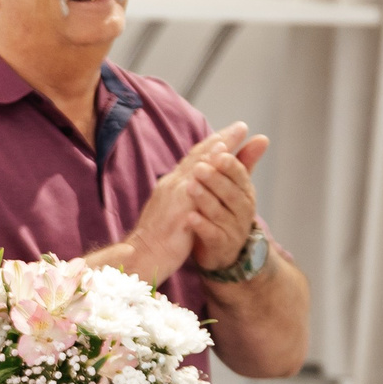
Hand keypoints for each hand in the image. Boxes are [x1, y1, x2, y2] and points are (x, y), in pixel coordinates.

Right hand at [125, 123, 267, 278]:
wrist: (141, 257)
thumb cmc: (159, 237)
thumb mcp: (178, 212)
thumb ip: (191, 196)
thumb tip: (201, 185)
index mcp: (173, 185)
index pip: (196, 159)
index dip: (214, 144)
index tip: (233, 132)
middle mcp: (172, 185)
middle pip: (198, 157)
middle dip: (220, 140)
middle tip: (240, 127)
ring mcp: (173, 197)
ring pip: (195, 169)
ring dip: (214, 153)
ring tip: (232, 140)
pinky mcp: (177, 212)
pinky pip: (193, 192)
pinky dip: (206, 177)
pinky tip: (218, 169)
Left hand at [177, 123, 268, 272]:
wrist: (222, 250)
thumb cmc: (226, 210)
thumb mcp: (236, 186)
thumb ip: (244, 162)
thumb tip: (263, 138)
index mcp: (245, 193)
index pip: (240, 176)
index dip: (230, 165)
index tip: (218, 152)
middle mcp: (242, 210)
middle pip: (231, 193)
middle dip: (216, 179)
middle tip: (200, 167)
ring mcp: (233, 229)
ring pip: (220, 213)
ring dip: (206, 199)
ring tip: (190, 186)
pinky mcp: (221, 246)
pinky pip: (212, 235)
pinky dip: (202, 226)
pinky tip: (190, 216)